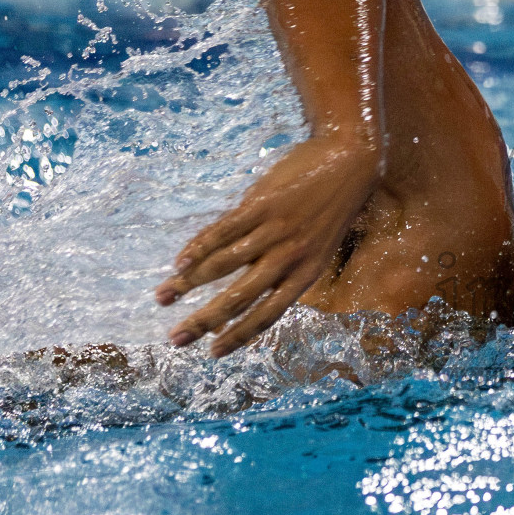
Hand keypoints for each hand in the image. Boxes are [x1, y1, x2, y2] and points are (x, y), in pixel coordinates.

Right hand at [155, 136, 376, 356]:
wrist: (350, 160)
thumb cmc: (331, 208)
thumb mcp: (319, 246)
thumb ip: (285, 267)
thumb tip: (246, 286)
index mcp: (307, 273)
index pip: (268, 314)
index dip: (239, 336)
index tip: (212, 353)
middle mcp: (290, 256)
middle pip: (239, 297)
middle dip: (204, 321)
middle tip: (175, 339)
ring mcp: (275, 230)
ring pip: (223, 265)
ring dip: (188, 284)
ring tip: (163, 297)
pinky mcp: (262, 204)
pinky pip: (223, 231)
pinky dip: (198, 248)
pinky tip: (179, 263)